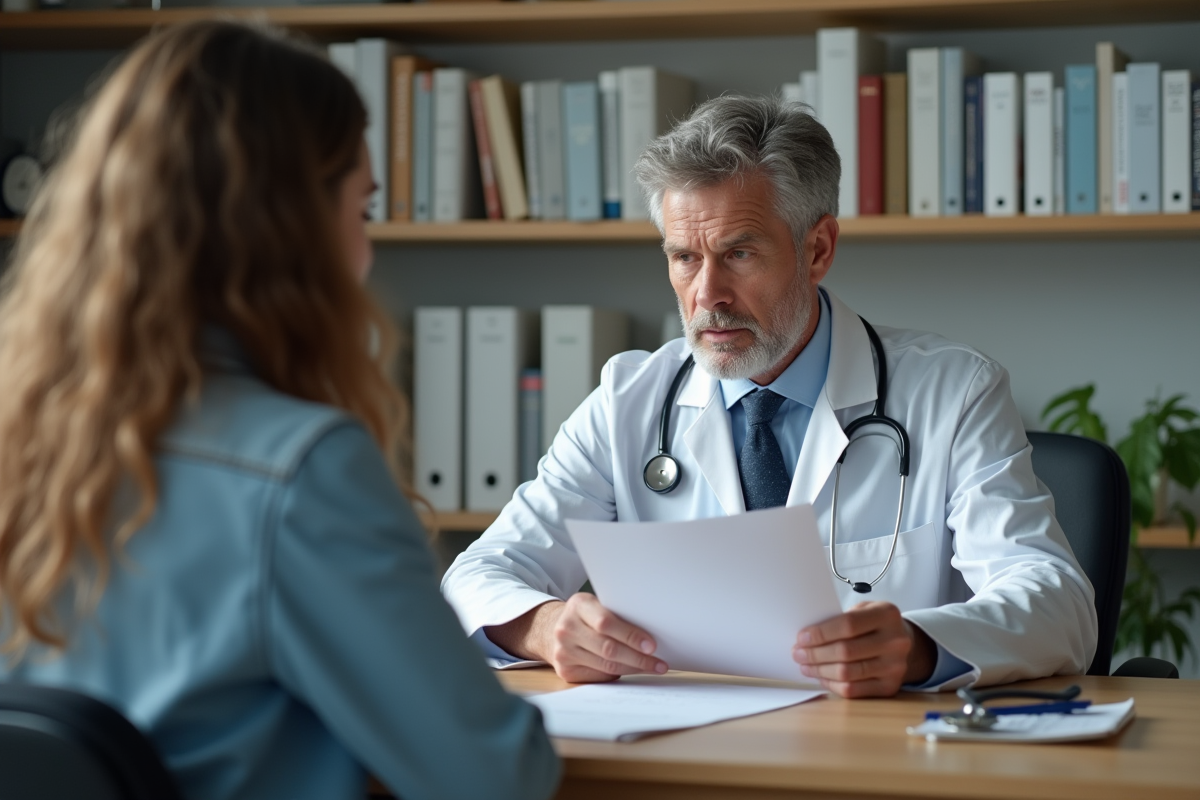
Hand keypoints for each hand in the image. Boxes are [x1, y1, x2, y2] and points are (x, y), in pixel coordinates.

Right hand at [488, 594, 667, 682]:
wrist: (554, 628)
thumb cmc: (587, 616)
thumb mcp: (597, 605)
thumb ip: (616, 614)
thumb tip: (651, 634)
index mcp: (578, 605)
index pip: (606, 623)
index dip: (630, 635)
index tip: (652, 645)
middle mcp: (566, 628)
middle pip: (608, 648)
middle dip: (638, 657)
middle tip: (659, 663)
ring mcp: (563, 651)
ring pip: (606, 665)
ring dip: (634, 668)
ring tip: (653, 668)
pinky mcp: (565, 670)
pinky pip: (599, 675)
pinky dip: (620, 674)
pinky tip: (634, 670)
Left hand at [792, 601, 935, 697]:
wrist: (902, 643)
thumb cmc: (874, 624)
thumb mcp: (863, 610)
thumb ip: (840, 618)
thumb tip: (807, 637)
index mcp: (887, 615)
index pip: (848, 625)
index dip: (821, 633)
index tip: (801, 638)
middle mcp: (895, 641)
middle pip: (846, 651)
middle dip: (815, 654)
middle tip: (798, 654)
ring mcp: (895, 667)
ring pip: (847, 673)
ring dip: (820, 670)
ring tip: (805, 666)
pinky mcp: (890, 687)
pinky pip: (853, 690)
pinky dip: (832, 684)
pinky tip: (821, 677)